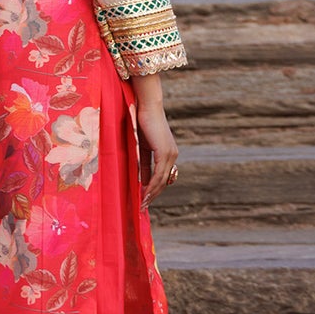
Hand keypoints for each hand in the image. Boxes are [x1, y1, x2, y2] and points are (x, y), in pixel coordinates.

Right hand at [131, 73, 178, 207]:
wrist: (147, 106)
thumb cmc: (142, 122)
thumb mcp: (142, 147)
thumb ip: (144, 163)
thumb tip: (142, 179)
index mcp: (168, 154)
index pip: (162, 177)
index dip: (154, 189)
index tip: (145, 200)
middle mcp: (172, 156)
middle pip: (164, 182)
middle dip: (153, 195)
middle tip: (143, 207)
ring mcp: (170, 154)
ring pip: (162, 181)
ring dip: (151, 194)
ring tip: (142, 204)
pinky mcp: (164, 153)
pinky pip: (158, 174)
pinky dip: (151, 186)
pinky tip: (144, 194)